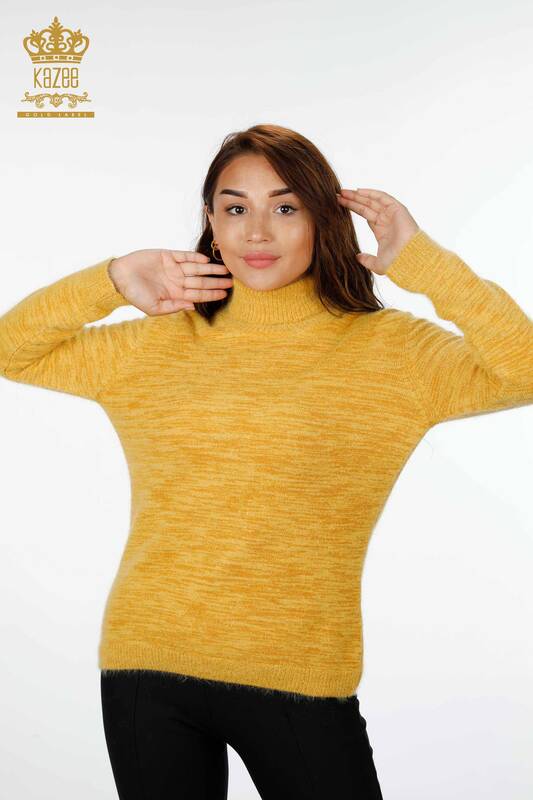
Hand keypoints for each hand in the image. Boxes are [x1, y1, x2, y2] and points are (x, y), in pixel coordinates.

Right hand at [108, 249, 233, 315]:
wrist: (118, 278)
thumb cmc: (134, 295)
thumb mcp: (154, 308)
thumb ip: (174, 307)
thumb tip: (192, 308)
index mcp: (175, 294)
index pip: (198, 294)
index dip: (212, 294)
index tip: (225, 294)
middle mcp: (177, 281)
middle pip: (201, 281)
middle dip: (216, 282)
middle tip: (231, 281)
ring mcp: (173, 268)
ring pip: (197, 268)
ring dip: (211, 269)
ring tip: (224, 269)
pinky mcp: (167, 255)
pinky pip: (184, 256)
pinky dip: (195, 257)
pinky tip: (206, 259)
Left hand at [336, 188, 419, 274]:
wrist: (410, 258)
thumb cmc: (397, 262)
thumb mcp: (378, 264)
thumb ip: (367, 260)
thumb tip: (357, 257)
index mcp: (382, 231)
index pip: (365, 215)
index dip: (353, 209)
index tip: (339, 205)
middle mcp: (386, 221)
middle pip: (366, 206)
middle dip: (352, 200)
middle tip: (338, 195)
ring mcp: (392, 214)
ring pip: (372, 201)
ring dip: (358, 195)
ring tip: (343, 192)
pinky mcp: (398, 209)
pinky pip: (383, 197)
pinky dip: (371, 193)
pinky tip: (358, 191)